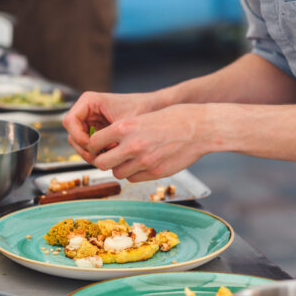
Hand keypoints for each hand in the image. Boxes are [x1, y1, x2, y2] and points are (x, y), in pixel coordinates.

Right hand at [62, 91, 159, 163]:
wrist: (155, 108)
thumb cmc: (142, 109)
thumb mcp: (124, 124)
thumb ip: (109, 138)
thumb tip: (97, 155)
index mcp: (89, 101)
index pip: (70, 122)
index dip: (79, 138)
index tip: (93, 148)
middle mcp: (86, 109)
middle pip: (72, 134)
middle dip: (85, 148)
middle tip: (99, 158)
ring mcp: (91, 120)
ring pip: (80, 142)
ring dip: (91, 152)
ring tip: (108, 156)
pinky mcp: (97, 130)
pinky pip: (90, 145)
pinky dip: (98, 152)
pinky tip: (111, 154)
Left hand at [88, 104, 209, 181]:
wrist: (200, 127)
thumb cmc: (174, 118)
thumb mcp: (143, 117)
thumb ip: (125, 131)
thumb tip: (109, 144)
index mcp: (125, 127)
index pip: (94, 142)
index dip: (95, 146)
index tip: (99, 146)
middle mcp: (132, 145)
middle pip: (102, 163)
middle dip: (103, 161)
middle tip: (110, 156)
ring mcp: (144, 162)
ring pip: (118, 174)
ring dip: (120, 168)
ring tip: (130, 160)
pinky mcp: (155, 173)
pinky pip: (134, 179)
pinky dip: (134, 174)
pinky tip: (142, 164)